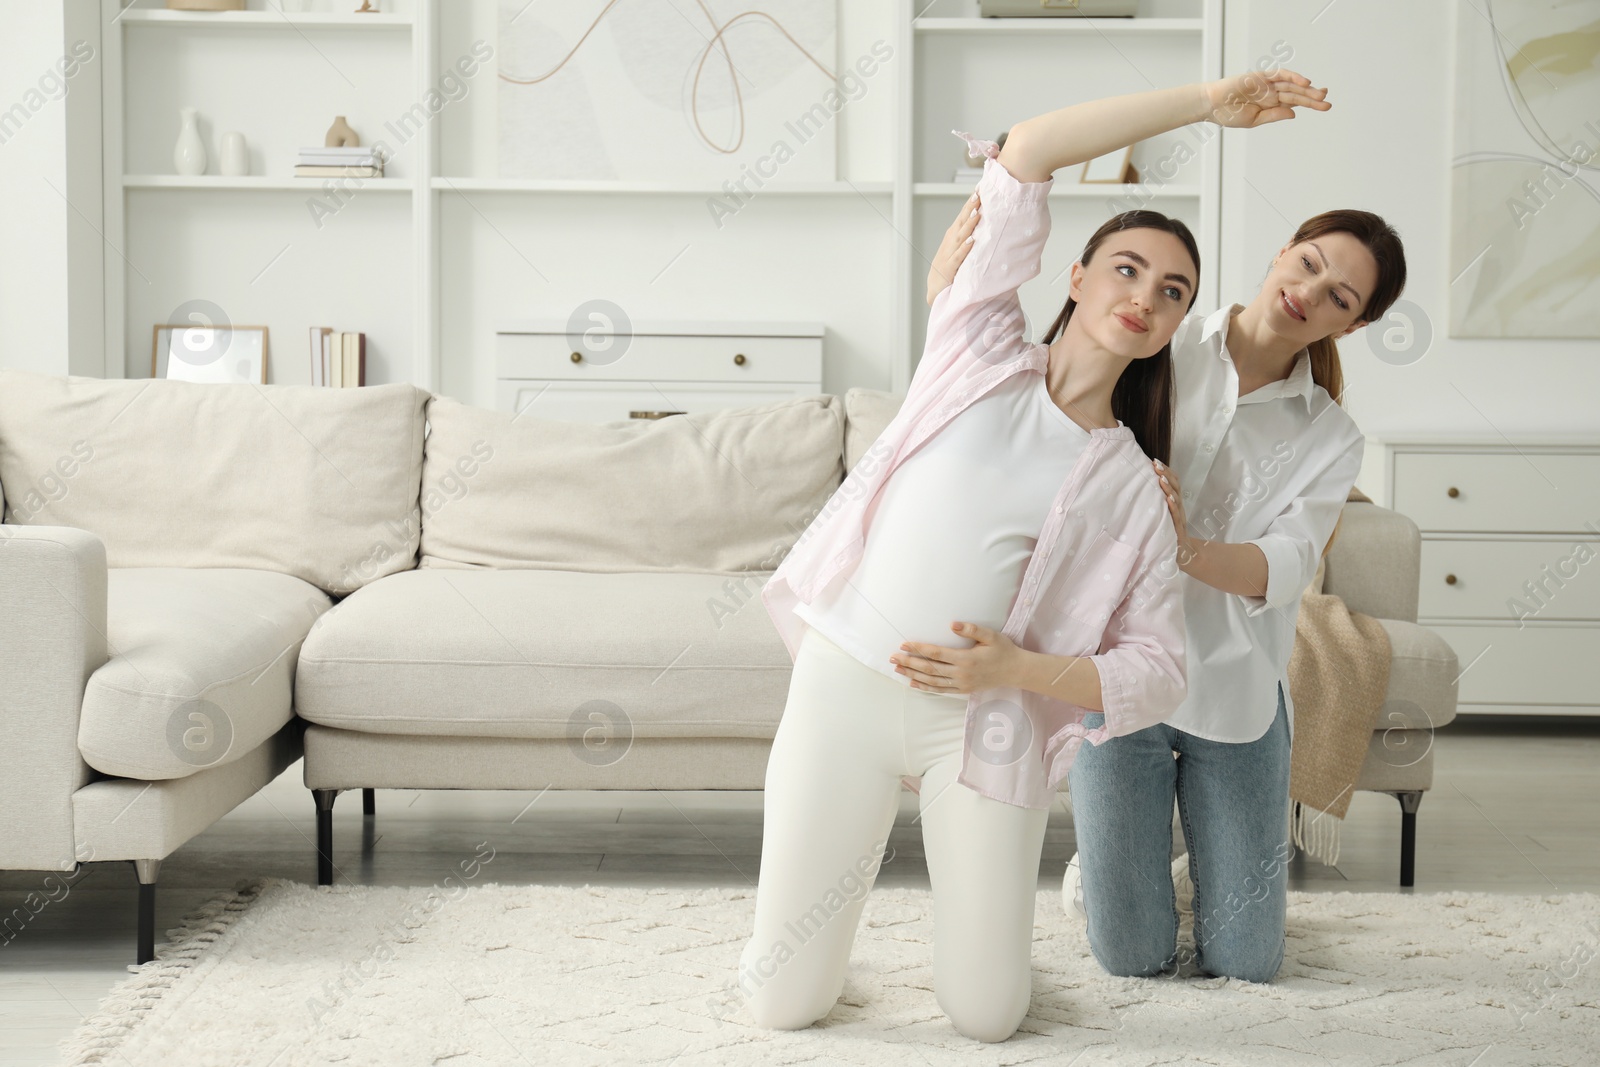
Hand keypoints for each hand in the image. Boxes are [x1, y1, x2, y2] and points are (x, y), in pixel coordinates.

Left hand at [889, 620, 1018, 694]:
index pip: (936, 654)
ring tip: (898, 669)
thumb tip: (953, 624)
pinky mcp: (963, 690)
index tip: (904, 644)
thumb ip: (972, 629)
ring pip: (932, 681)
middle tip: (893, 658)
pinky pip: (940, 690)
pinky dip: (925, 687)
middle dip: (909, 663)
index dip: (918, 649)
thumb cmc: (1003, 650)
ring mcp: (961, 684)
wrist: (1015, 671)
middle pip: (929, 668)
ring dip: (913, 675)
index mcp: (966, 659)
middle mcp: (961, 674)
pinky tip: (913, 683)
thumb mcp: (991, 636)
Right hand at [926, 190, 980, 305]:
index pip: (963, 216)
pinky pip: (958, 257)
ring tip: (976, 213)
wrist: (936, 289)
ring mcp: (948, 254)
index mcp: (954, 236)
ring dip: (968, 225)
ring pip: (959, 236)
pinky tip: (971, 241)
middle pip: (961, 222)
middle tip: (978, 194)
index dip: (970, 203)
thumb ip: (970, 236)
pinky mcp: (949, 268)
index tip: (980, 189)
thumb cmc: (950, 267)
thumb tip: (987, 223)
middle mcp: (950, 242)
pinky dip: (964, 248)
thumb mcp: (960, 248)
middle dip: (969, 208)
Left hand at [1153, 459, 1196, 568]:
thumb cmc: (1168, 533)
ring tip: (1161, 478)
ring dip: (1168, 487)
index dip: (1166, 471)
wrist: (1182, 554)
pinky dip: (1173, 507)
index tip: (1154, 461)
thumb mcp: (1160, 515)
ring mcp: (1179, 517)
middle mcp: (1178, 507)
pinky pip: (1176, 516)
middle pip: (1175, 486)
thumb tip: (1138, 488)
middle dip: (1166, 474)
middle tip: (1155, 464)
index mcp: (1174, 502)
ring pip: (1176, 499)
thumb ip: (1154, 502)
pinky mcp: (1178, 529)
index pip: (1173, 482)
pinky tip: (1168, 499)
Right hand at [1202, 69, 1329, 128]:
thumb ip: (1274, 116)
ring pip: (1292, 85)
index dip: (1310, 103)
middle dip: (1313, 97)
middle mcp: (1271, 92)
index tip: (1324, 106)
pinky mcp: (1261, 76)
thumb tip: (1294, 113)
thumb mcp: (1254, 120)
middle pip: (1297, 93)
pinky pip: (1280, 75)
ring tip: (1321, 94)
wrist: (1212, 105)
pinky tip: (1305, 82)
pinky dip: (1293, 77)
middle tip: (1328, 102)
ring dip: (1307, 89)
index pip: (1295, 102)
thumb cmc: (1228, 114)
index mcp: (1270, 104)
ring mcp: (1267, 84)